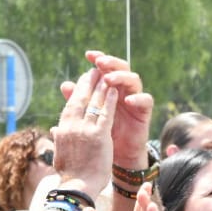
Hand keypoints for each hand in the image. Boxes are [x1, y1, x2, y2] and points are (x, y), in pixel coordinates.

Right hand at [51, 68, 116, 196]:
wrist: (77, 187)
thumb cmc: (70, 174)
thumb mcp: (60, 154)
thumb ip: (59, 139)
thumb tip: (54, 130)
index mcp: (63, 130)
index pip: (70, 105)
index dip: (77, 91)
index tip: (83, 82)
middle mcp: (71, 126)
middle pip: (80, 99)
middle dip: (88, 83)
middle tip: (94, 71)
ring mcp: (85, 130)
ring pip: (93, 103)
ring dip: (100, 87)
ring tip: (106, 75)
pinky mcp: (100, 136)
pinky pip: (105, 114)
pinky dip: (110, 101)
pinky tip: (114, 91)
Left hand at [80, 50, 154, 174]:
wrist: (113, 155)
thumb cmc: (99, 133)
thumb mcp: (87, 116)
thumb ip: (78, 100)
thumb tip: (65, 85)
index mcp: (109, 87)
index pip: (105, 67)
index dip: (99, 58)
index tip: (88, 55)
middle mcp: (123, 89)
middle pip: (121, 68)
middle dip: (111, 63)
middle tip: (100, 63)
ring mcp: (135, 98)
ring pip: (134, 80)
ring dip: (121, 77)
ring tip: (109, 80)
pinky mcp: (144, 111)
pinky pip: (146, 100)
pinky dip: (138, 98)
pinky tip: (127, 100)